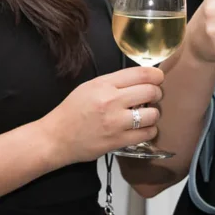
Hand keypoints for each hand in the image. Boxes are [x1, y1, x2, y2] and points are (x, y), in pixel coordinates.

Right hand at [44, 65, 164, 163]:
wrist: (56, 137)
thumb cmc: (72, 111)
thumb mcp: (90, 87)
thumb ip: (115, 82)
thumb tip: (141, 79)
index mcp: (104, 84)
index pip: (141, 74)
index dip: (156, 75)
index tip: (158, 78)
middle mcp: (111, 101)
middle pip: (151, 91)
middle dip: (157, 93)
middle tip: (153, 97)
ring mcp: (115, 122)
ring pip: (152, 114)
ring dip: (153, 114)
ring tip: (146, 114)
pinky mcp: (118, 141)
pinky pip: (147, 134)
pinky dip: (150, 130)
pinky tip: (143, 129)